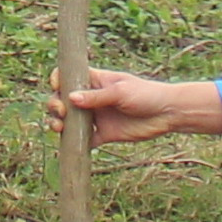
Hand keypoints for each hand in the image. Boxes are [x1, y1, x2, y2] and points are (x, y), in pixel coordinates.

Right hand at [50, 68, 221, 145]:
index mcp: (95, 80)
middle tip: (61, 112)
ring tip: (58, 127)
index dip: (58, 81)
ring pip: (69, 120)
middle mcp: (91, 98)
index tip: (58, 87)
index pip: (69, 77)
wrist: (167, 114)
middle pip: (63, 100)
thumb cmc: (146, 95)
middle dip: (55, 104)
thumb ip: (96, 97)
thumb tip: (70, 98)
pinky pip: (83, 140)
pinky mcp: (102, 135)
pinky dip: (73, 143)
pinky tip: (68, 144)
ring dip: (58, 123)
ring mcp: (96, 117)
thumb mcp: (121, 92)